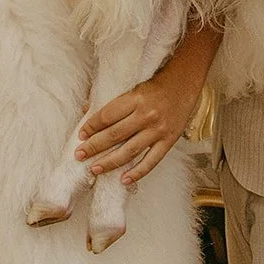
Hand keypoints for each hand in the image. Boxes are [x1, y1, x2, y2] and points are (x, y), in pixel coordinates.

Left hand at [75, 67, 201, 186]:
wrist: (184, 83)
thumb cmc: (155, 86)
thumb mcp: (132, 87)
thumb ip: (112, 101)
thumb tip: (86, 111)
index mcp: (135, 98)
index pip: (107, 116)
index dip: (91, 126)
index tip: (81, 135)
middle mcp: (146, 115)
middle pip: (115, 135)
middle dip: (94, 146)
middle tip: (80, 155)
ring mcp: (158, 130)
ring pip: (129, 151)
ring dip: (110, 162)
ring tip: (95, 168)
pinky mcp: (169, 141)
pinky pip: (151, 161)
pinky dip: (137, 172)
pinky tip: (123, 179)